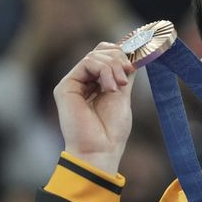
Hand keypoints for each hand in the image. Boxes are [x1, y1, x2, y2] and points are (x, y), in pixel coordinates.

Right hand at [53, 42, 136, 172]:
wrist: (100, 150)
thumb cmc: (111, 130)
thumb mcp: (123, 96)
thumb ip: (124, 74)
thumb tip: (133, 53)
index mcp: (95, 84)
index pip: (106, 55)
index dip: (120, 53)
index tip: (135, 62)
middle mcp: (82, 81)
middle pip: (100, 51)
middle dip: (118, 58)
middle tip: (128, 72)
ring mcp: (73, 83)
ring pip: (95, 55)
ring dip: (113, 66)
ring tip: (120, 85)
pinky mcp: (65, 86)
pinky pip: (87, 63)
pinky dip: (104, 70)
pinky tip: (110, 87)